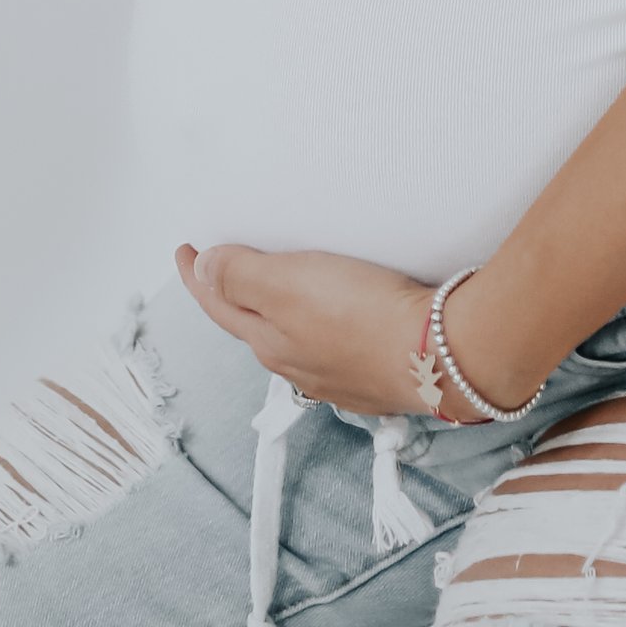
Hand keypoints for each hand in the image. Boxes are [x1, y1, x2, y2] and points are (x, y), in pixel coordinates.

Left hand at [175, 243, 544, 423]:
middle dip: (234, 294)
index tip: (185, 251)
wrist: (441, 356)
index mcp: (269, 342)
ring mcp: (338, 375)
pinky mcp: (375, 375)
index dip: (197, 275)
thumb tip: (202, 270)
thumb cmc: (366, 317)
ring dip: (279, 312)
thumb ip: (240, 275)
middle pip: (252, 325)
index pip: (219, 305)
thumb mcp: (288, 284)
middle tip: (225, 262)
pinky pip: (333, 348)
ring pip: (293, 340)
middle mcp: (298, 366)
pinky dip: (321, 326)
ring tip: (282, 285)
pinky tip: (337, 317)